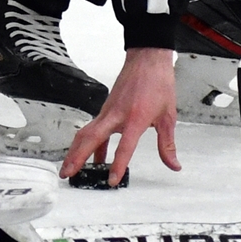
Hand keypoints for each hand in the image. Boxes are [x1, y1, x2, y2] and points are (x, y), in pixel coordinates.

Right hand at [59, 47, 180, 187]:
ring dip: (75, 151)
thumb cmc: (158, 84)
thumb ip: (167, 144)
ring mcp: (107, 111)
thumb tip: (173, 165)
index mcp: (135, 118)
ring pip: (86, 133)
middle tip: (67, 173)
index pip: (124, 146)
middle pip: (90, 139)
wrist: (147, 61)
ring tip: (69, 167)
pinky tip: (92, 156)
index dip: (118, 165)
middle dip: (77, 157)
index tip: (111, 180)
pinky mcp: (105, 109)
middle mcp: (116, 115)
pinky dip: (89, 144)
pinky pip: (93, 128)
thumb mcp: (168, 117)